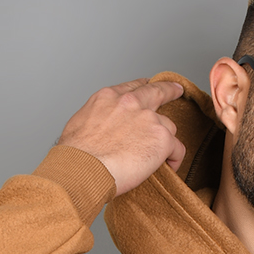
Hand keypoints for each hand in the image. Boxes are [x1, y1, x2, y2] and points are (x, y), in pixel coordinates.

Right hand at [56, 78, 186, 196]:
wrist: (83, 168)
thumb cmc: (76, 155)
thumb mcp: (78, 125)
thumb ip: (96, 121)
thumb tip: (99, 134)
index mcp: (108, 98)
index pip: (131, 88)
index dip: (142, 87)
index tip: (148, 86)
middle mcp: (130, 103)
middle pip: (157, 91)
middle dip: (168, 90)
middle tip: (176, 90)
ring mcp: (148, 119)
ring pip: (168, 126)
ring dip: (165, 140)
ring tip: (160, 156)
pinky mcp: (161, 139)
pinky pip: (177, 148)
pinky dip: (175, 158)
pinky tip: (169, 166)